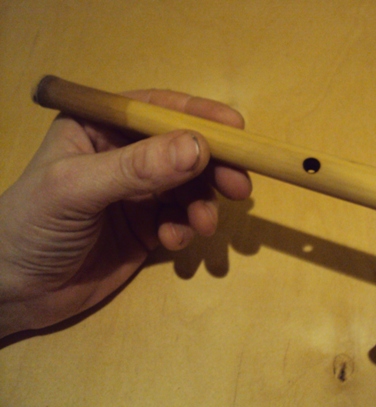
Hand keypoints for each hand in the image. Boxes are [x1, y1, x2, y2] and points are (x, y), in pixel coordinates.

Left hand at [0, 90, 251, 337]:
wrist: (14, 294)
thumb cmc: (31, 227)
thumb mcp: (77, 188)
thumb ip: (137, 167)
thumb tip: (200, 148)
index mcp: (99, 128)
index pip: (156, 110)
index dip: (198, 116)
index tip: (236, 130)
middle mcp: (124, 155)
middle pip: (183, 149)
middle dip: (213, 167)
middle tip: (239, 186)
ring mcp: (138, 192)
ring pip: (189, 186)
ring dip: (202, 204)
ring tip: (202, 225)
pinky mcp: (148, 226)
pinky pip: (180, 219)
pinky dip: (185, 229)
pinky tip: (173, 243)